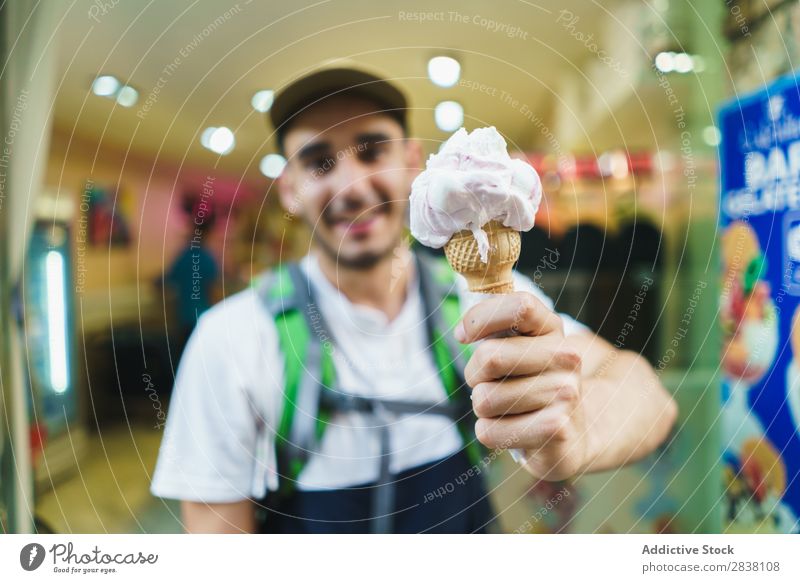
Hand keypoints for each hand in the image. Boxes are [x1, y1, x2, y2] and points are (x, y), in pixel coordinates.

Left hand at [455, 292, 590, 480]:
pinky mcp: (556, 431)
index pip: (519, 306)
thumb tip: (463, 332)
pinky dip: (491, 433)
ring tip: (509, 408)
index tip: (464, 335)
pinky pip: (489, 431)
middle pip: (489, 357)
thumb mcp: (517, 346)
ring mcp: (565, 395)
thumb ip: (493, 326)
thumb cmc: (531, 382)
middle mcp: (566, 358)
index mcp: (552, 328)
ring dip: (484, 408)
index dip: (480, 318)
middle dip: (475, 375)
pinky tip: (515, 429)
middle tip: (492, 383)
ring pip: (485, 399)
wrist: (574, 432)